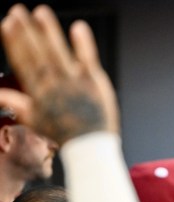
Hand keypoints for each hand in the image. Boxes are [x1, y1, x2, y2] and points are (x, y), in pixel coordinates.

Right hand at [0, 4, 118, 144]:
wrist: (91, 147)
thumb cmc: (64, 133)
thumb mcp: (34, 120)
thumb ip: (15, 103)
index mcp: (39, 94)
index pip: (24, 62)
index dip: (15, 42)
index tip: (7, 23)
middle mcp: (55, 86)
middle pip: (38, 54)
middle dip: (27, 31)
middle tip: (17, 11)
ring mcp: (76, 84)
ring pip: (60, 53)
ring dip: (50, 31)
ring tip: (41, 12)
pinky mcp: (96, 83)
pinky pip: (89, 60)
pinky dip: (83, 44)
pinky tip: (78, 27)